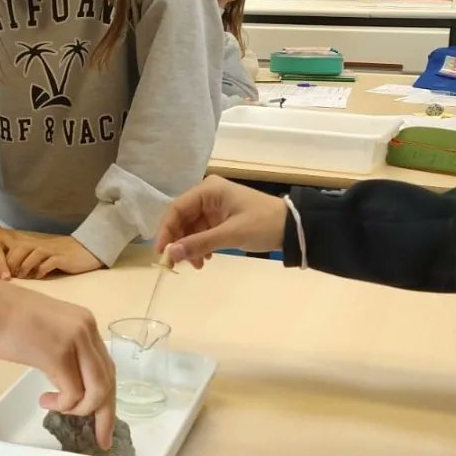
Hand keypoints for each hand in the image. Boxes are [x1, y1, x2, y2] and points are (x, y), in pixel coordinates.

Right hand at [0, 283, 115, 448]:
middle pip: (108, 381)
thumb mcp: (48, 330)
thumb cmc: (4, 318)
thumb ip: (65, 348)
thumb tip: (67, 375)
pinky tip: (45, 401)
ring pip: (97, 391)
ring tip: (56, 408)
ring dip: (79, 409)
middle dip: (104, 414)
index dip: (108, 396)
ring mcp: (75, 341)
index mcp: (85, 323)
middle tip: (98, 437)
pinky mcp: (59, 355)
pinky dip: (62, 405)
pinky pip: (73, 393)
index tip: (104, 422)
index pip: (106, 366)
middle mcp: (87, 330)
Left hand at [6, 235, 102, 279]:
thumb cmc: (67, 255)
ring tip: (20, 277)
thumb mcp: (48, 256)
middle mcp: (43, 246)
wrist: (89, 249)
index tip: (1, 270)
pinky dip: (41, 270)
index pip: (17, 247)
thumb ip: (35, 261)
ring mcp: (53, 251)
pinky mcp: (62, 258)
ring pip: (33, 254)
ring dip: (24, 266)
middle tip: (7, 275)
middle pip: (21, 249)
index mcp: (38, 245)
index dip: (7, 258)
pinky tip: (39, 276)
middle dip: (12, 261)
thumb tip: (20, 273)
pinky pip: (49, 262)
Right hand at [156, 177, 286, 268]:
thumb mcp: (231, 234)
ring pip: (190, 228)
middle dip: (179, 241)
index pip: (176, 208)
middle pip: (181, 218)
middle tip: (178, 263)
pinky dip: (200, 246)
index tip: (161, 252)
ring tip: (197, 265)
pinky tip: (205, 259)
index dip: (166, 230)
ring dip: (190, 247)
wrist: (293, 228)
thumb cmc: (263, 224)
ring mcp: (214, 207)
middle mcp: (207, 195)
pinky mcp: (221, 219)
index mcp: (208, 190)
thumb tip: (170, 253)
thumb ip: (199, 243)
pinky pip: (201, 232)